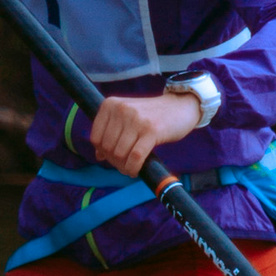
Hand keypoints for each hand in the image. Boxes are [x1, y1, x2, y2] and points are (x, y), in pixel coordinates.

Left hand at [88, 89, 202, 177]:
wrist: (180, 106)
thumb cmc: (152, 115)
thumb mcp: (127, 116)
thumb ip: (111, 132)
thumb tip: (98, 156)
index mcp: (110, 104)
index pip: (96, 137)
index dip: (103, 152)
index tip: (114, 157)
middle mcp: (121, 109)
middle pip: (107, 148)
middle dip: (114, 161)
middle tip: (125, 164)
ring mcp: (136, 119)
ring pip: (120, 154)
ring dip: (124, 167)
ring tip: (131, 167)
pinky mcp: (151, 130)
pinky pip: (135, 157)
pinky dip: (133, 168)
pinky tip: (136, 170)